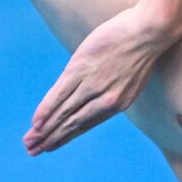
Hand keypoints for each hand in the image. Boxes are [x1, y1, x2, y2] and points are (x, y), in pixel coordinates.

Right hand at [23, 2, 172, 154]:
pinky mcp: (82, 69)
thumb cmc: (144, 46)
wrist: (151, 30)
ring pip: (65, 113)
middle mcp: (104, 100)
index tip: (52, 145)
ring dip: (45, 129)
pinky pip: (60, 93)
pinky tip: (36, 122)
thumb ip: (113, 85)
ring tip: (30, 142)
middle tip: (34, 151)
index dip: (67, 135)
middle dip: (51, 139)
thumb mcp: (132, 74)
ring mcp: (92, 85)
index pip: (86, 124)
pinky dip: (47, 109)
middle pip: (72, 123)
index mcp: (117, 103)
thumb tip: (97, 86)